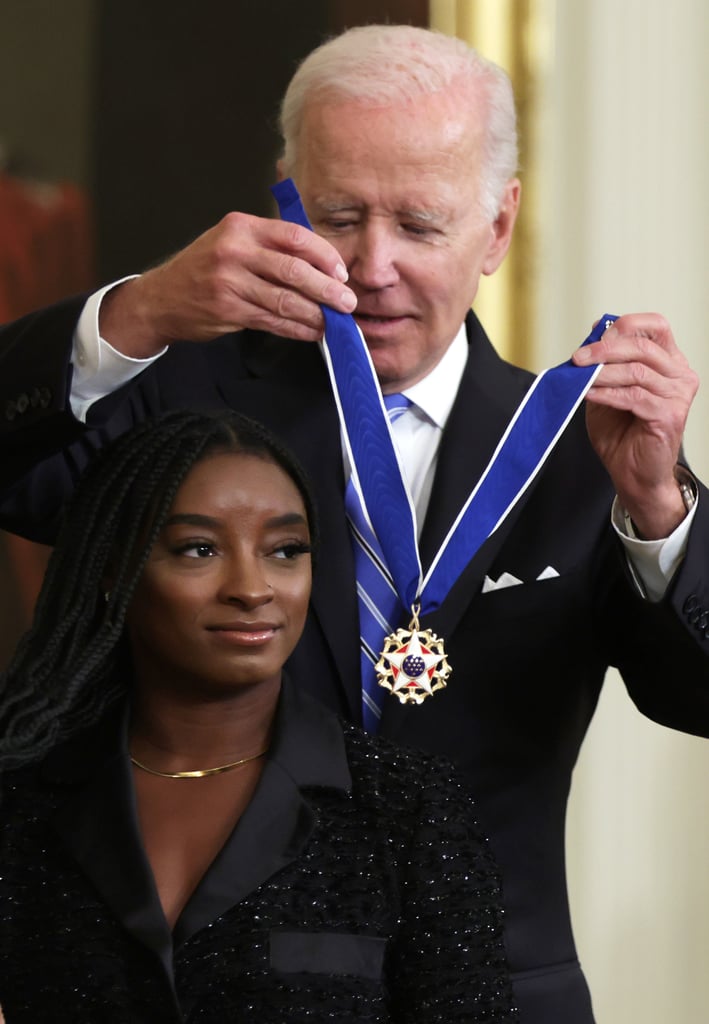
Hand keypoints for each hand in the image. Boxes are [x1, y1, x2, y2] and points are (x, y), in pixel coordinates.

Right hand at [99, 212, 356, 356]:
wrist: (162, 298)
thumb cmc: (205, 269)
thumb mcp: (232, 242)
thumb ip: (270, 247)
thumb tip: (321, 265)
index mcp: (242, 226)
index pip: (294, 236)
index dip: (324, 255)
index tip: (341, 273)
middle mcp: (234, 250)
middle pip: (293, 270)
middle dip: (327, 290)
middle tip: (348, 303)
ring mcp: (229, 282)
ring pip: (285, 300)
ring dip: (315, 315)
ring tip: (334, 323)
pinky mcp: (227, 310)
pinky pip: (272, 321)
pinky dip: (296, 329)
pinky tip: (312, 333)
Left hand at [572, 313, 698, 538]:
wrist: (632, 474)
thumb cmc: (622, 433)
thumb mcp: (607, 388)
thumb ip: (605, 362)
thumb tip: (595, 329)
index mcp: (669, 362)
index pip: (656, 326)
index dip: (626, 325)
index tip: (595, 333)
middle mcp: (680, 375)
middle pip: (643, 346)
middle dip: (605, 349)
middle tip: (578, 358)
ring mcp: (678, 395)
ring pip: (636, 371)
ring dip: (602, 372)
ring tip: (579, 377)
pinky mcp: (669, 415)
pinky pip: (633, 396)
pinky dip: (606, 393)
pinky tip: (588, 394)